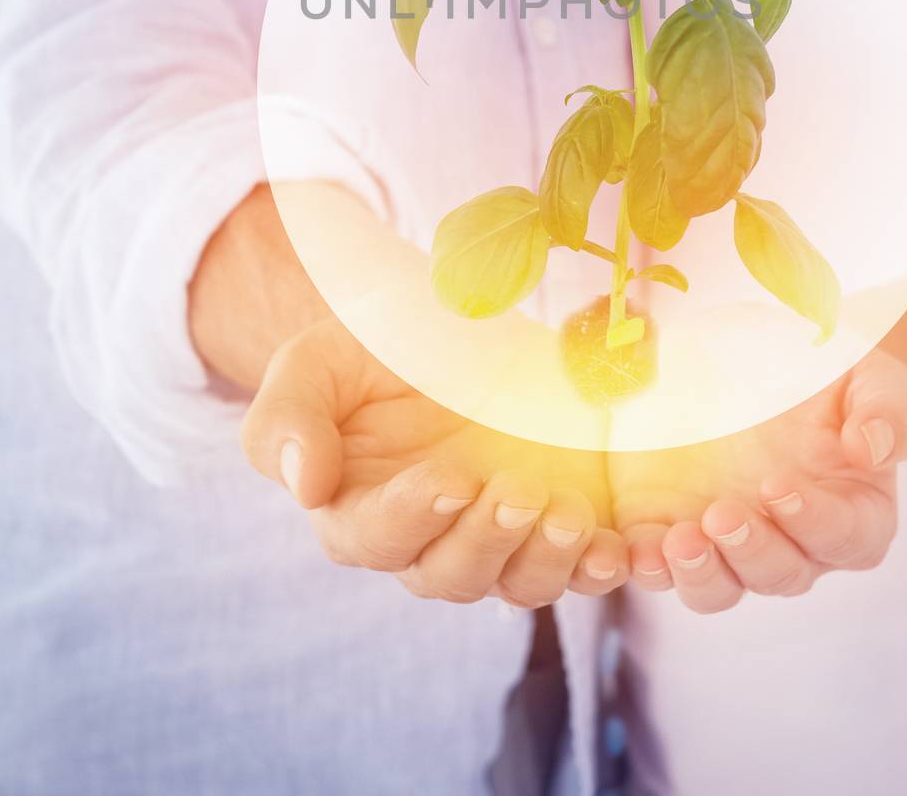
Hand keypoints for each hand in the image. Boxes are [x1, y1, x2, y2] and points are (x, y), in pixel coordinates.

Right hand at [243, 315, 628, 606]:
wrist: (439, 322)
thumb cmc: (365, 348)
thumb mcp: (313, 364)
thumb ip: (287, 419)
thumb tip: (302, 487)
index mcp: (357, 511)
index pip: (377, 536)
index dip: (413, 515)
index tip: (450, 477)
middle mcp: (428, 540)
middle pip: (451, 575)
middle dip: (488, 538)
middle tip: (520, 489)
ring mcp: (496, 535)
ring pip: (516, 584)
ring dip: (547, 560)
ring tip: (570, 514)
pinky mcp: (552, 521)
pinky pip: (577, 567)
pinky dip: (599, 568)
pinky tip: (619, 550)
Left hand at [609, 349, 906, 612]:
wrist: (754, 350)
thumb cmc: (823, 365)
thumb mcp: (866, 371)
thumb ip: (887, 409)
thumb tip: (874, 450)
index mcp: (853, 508)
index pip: (847, 537)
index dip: (814, 521)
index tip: (777, 485)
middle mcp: (793, 539)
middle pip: (782, 574)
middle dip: (752, 552)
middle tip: (722, 515)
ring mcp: (729, 541)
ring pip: (721, 588)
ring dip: (701, 575)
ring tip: (678, 542)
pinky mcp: (671, 528)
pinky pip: (661, 569)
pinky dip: (649, 568)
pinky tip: (637, 554)